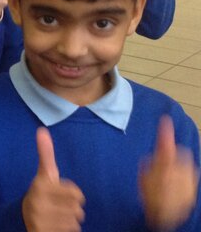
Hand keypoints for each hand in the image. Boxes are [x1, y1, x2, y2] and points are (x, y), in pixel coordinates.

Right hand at [22, 127, 85, 231]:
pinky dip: (65, 231)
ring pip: (75, 224)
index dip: (73, 194)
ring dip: (69, 222)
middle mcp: (38, 203)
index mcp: (40, 186)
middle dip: (72, 210)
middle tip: (58, 206)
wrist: (22, 217)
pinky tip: (54, 227)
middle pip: (78, 210)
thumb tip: (42, 130)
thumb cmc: (41, 192)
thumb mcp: (45, 173)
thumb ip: (45, 153)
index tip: (60, 193)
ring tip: (55, 217)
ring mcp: (39, 220)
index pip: (78, 195)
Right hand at [139, 115, 198, 231]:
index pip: (165, 145)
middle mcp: (180, 172)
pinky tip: (174, 186)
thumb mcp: (144, 179)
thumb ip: (149, 165)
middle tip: (162, 165)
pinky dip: (183, 177)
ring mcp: (189, 180)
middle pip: (179, 154)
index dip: (165, 132)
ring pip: (185, 164)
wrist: (165, 218)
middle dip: (173, 156)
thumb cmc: (152, 199)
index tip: (165, 120)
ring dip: (178, 166)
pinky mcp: (193, 188)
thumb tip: (154, 157)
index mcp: (165, 168)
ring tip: (168, 179)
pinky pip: (189, 175)